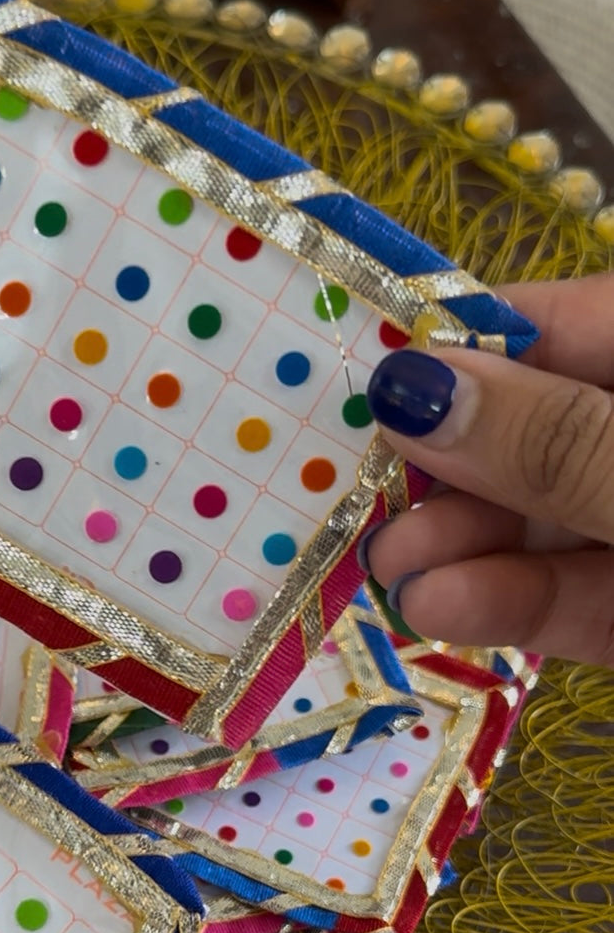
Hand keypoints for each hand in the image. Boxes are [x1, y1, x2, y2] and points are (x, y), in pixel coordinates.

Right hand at [363, 272, 613, 664]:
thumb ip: (557, 439)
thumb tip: (414, 386)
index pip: (553, 325)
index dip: (455, 348)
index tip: (353, 380)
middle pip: (534, 427)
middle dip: (442, 466)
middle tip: (354, 500)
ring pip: (548, 519)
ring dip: (460, 546)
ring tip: (389, 570)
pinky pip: (578, 596)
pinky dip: (510, 603)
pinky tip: (439, 607)